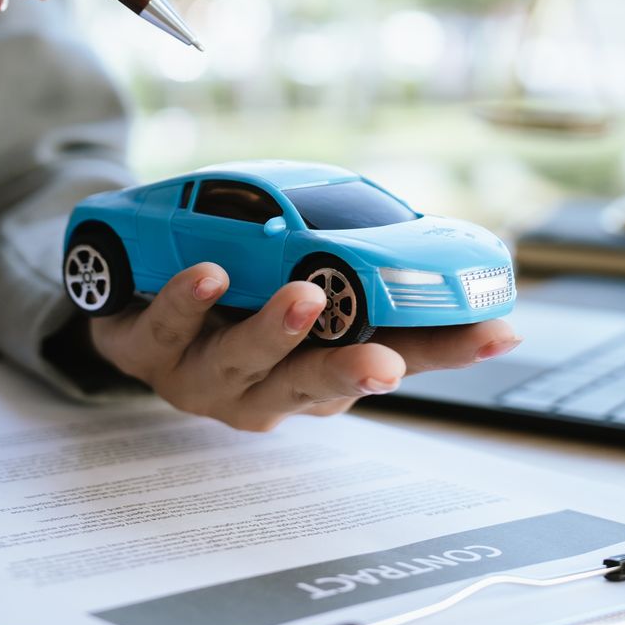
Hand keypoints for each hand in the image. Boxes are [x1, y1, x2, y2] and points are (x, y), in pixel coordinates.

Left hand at [89, 264, 519, 431]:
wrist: (128, 301)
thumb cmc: (232, 295)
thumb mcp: (305, 280)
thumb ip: (362, 271)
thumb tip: (450, 237)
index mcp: (322, 367)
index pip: (398, 357)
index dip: (448, 350)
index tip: (496, 334)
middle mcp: (268, 386)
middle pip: (318, 384)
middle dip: (352, 373)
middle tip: (383, 363)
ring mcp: (204, 376)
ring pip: (244, 362)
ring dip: (275, 333)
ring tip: (304, 298)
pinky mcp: (144, 350)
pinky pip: (166, 328)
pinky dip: (187, 303)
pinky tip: (209, 276)